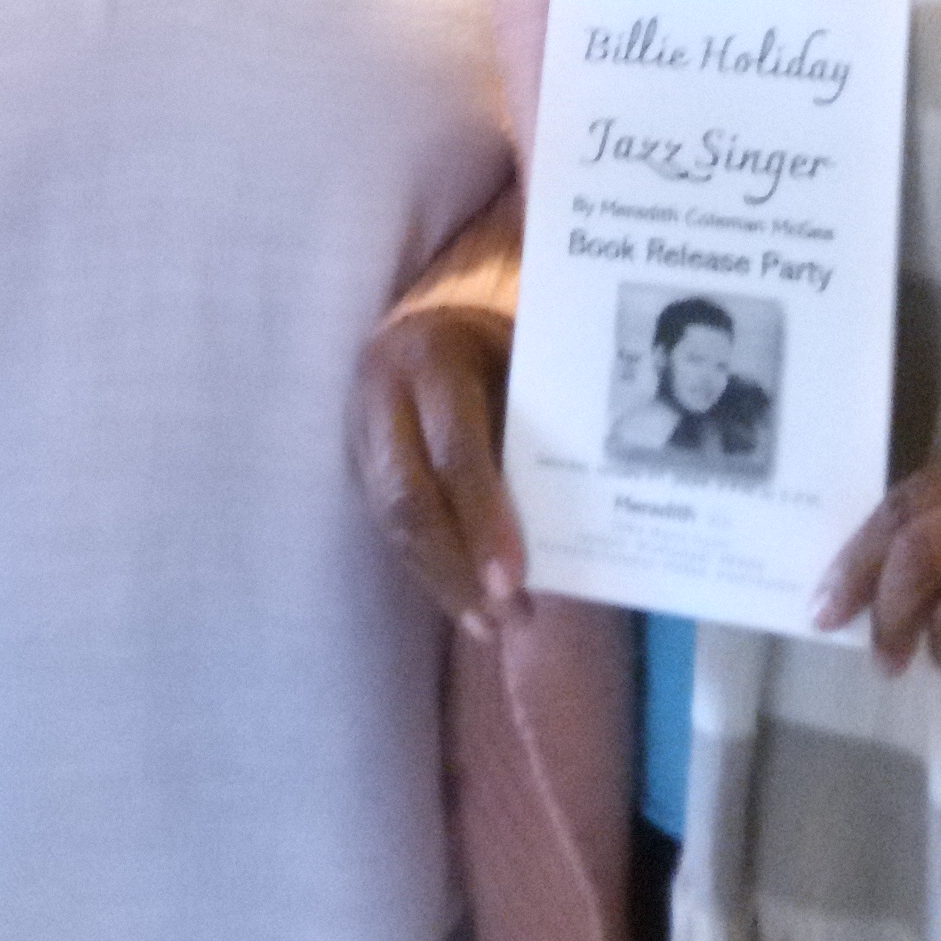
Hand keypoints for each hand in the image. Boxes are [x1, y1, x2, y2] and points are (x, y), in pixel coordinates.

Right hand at [350, 304, 525, 636]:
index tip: (514, 580)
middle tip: (503, 621)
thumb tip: (585, 505)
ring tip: (492, 626)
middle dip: (456, 569)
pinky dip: (430, 569)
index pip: (454, 450)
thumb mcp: (520, 357)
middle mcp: (384, 393)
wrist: (430, 314)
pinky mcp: (356, 462)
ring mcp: (360, 431)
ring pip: (392, 523)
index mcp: (431, 357)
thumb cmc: (496, 339)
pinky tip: (466, 601)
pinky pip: (389, 527)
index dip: (483, 519)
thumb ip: (535, 419)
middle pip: (410, 500)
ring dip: (442, 583)